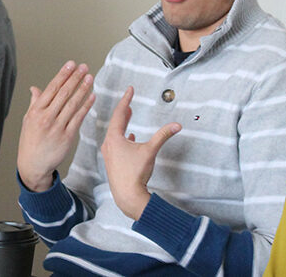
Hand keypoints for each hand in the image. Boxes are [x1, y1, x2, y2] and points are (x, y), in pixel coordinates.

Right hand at [17, 61, 95, 191]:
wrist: (33, 165)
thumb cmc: (30, 141)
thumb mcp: (28, 120)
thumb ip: (34, 103)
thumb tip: (35, 88)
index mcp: (36, 111)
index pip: (52, 88)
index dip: (63, 75)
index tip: (71, 64)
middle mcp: (46, 117)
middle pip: (64, 93)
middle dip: (75, 78)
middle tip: (84, 67)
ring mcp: (57, 127)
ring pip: (73, 104)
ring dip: (83, 89)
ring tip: (90, 78)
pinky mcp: (67, 137)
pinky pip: (79, 118)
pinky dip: (86, 106)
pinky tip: (92, 96)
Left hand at [101, 87, 181, 219]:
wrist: (127, 196)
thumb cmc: (135, 173)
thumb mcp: (150, 150)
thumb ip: (163, 135)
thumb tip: (177, 125)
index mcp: (114, 138)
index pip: (119, 114)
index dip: (125, 100)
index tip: (130, 90)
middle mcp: (108, 145)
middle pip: (115, 123)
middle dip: (123, 111)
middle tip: (128, 99)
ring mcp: (109, 154)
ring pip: (115, 134)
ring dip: (122, 124)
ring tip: (127, 115)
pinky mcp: (112, 162)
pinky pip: (116, 144)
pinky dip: (122, 137)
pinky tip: (130, 138)